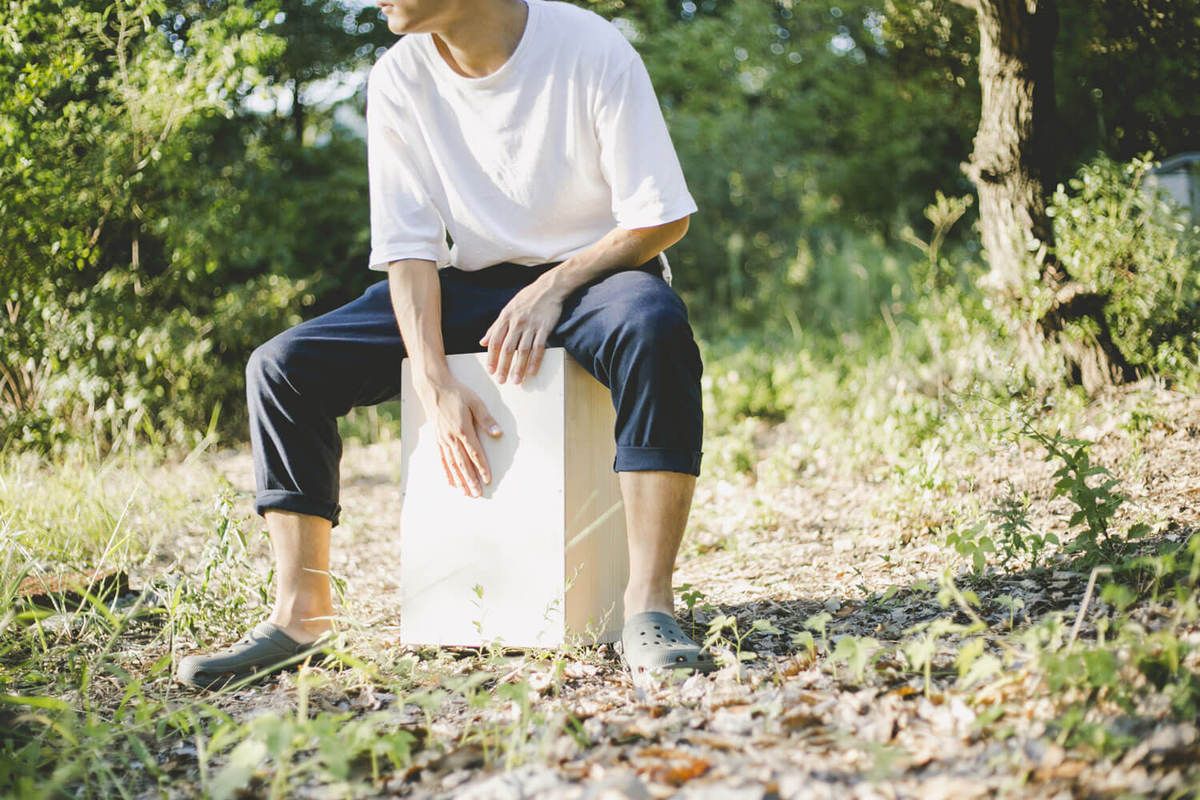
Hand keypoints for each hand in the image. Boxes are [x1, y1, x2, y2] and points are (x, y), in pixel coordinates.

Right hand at [413, 374, 501, 496]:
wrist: (433, 387)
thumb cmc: (456, 393)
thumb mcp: (475, 402)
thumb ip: (486, 419)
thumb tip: (497, 433)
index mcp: (462, 429)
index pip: (475, 453)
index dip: (482, 468)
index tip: (487, 480)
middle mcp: (451, 437)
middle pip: (463, 463)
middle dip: (470, 480)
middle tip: (477, 494)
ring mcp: (442, 439)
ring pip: (452, 464)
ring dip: (459, 480)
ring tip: (465, 493)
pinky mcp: (437, 439)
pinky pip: (441, 459)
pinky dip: (446, 472)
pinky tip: (450, 482)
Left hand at [480, 278, 564, 384]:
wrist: (548, 288)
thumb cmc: (527, 299)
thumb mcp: (507, 309)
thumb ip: (495, 327)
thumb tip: (482, 342)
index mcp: (505, 318)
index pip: (495, 341)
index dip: (492, 357)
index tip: (490, 370)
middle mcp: (516, 322)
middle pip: (507, 348)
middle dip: (504, 366)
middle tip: (501, 380)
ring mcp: (531, 325)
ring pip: (523, 350)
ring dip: (519, 367)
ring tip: (516, 381)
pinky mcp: (544, 328)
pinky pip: (539, 347)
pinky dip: (535, 361)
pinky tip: (532, 372)